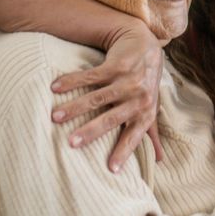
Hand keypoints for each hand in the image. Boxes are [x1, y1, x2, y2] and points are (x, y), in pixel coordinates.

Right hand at [49, 24, 164, 170]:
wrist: (145, 45)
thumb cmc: (146, 84)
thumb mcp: (151, 108)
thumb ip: (152, 133)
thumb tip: (160, 160)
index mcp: (145, 114)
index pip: (133, 136)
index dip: (123, 152)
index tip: (111, 169)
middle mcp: (139, 98)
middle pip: (111, 119)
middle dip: (91, 132)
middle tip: (71, 143)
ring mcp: (128, 81)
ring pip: (97, 97)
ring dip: (74, 107)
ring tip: (54, 117)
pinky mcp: (116, 65)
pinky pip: (91, 76)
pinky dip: (72, 81)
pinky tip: (54, 87)